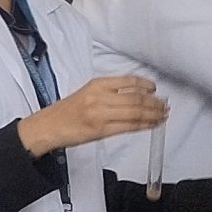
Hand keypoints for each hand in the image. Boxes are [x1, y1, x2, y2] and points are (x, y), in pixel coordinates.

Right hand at [16, 74, 166, 155]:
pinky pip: (129, 127)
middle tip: (164, 105)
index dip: (145, 85)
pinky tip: (151, 125)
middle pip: (135, 98)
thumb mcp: (86, 94)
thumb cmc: (65, 113)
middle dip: (154, 102)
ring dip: (153, 114)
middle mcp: (99, 98)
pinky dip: (144, 125)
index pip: (128, 81)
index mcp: (96, 85)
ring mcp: (100, 114)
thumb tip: (134, 95)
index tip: (154, 88)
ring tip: (162, 115)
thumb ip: (108, 93)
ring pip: (135, 112)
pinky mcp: (101, 130)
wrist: (47, 127)